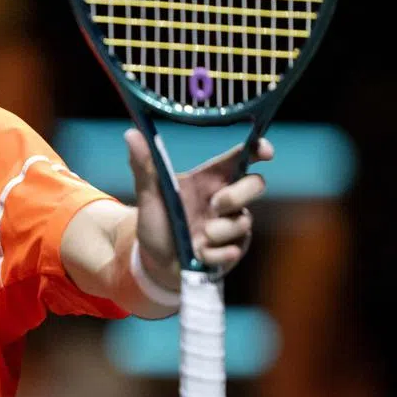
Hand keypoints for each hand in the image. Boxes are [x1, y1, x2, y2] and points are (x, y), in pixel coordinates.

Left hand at [125, 129, 273, 282]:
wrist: (154, 263)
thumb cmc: (156, 224)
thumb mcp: (148, 196)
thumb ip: (145, 166)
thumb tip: (131, 133)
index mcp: (208, 179)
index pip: (240, 158)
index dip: (258, 149)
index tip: (265, 151)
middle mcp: (224, 198)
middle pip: (256, 184)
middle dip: (239, 194)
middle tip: (216, 205)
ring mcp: (231, 224)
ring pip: (244, 220)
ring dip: (219, 230)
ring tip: (198, 238)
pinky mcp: (233, 247)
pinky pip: (235, 248)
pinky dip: (215, 253)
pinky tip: (199, 254)